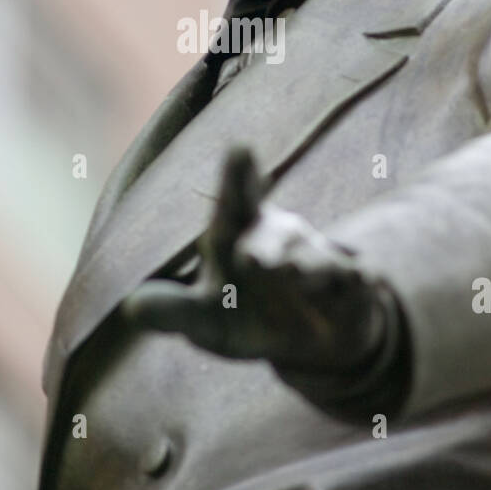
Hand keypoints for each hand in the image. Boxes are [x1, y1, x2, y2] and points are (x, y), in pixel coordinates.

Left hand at [120, 146, 386, 375]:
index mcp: (239, 235)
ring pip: (313, 260)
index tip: (240, 150)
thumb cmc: (243, 314)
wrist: (308, 339)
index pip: (234, 205)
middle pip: (272, 237)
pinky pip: (353, 280)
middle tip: (250, 256)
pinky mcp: (349, 286)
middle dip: (265, 245)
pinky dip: (353, 280)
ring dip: (306, 267)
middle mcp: (280, 239)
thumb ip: (172, 311)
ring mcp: (317, 260)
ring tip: (292, 274)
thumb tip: (131, 308)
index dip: (237, 179)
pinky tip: (358, 280)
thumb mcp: (204, 320)